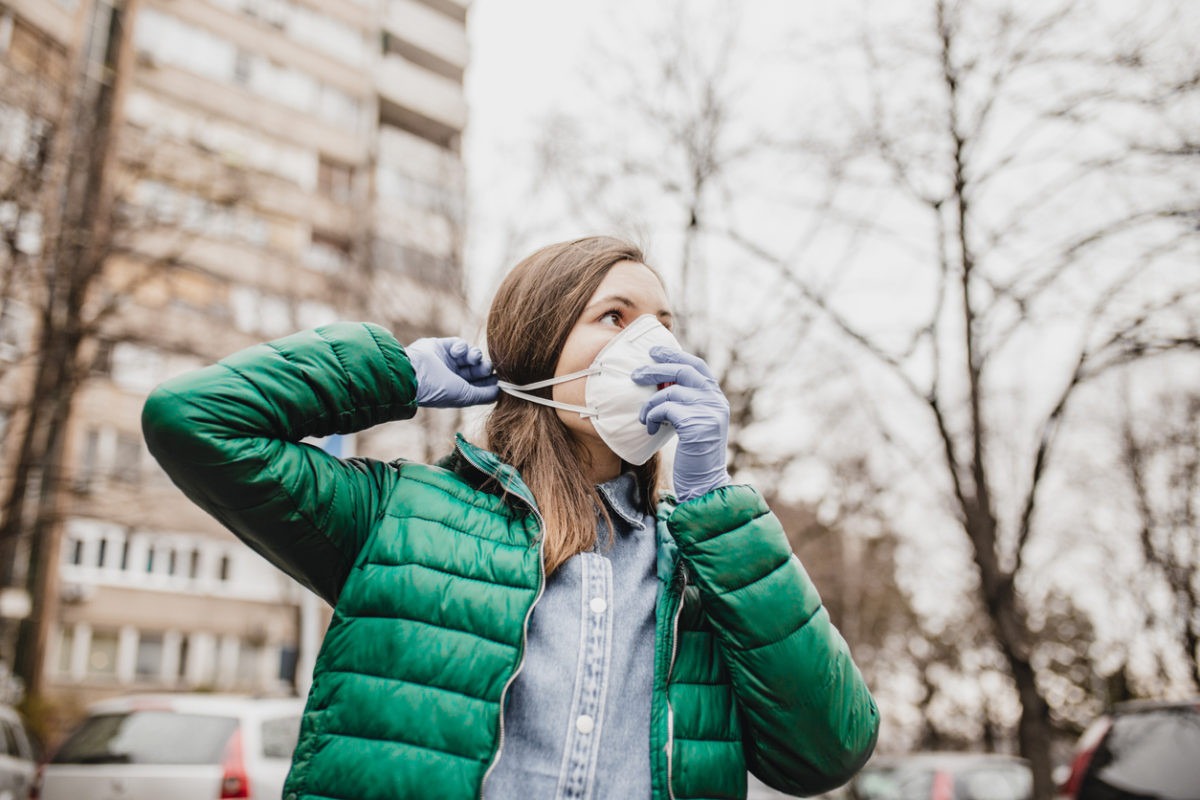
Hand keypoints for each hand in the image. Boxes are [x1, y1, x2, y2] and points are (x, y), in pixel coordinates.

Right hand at [406, 338, 498, 407]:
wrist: (413, 373)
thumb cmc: (439, 390)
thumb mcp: (465, 396)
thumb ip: (484, 395)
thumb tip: (500, 392)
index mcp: (458, 390)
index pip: (480, 384)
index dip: (490, 381)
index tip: (498, 379)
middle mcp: (453, 376)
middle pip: (477, 369)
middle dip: (484, 367)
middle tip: (486, 367)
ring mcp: (447, 361)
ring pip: (471, 355)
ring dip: (475, 355)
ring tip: (472, 358)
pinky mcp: (442, 346)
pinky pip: (459, 344)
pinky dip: (462, 347)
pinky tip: (456, 352)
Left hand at [632, 346, 731, 501]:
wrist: (704, 484)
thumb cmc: (693, 455)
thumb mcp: (692, 423)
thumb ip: (685, 403)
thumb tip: (660, 383)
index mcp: (716, 398)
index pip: (697, 366)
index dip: (674, 356)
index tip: (654, 352)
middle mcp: (716, 401)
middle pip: (683, 371)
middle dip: (656, 369)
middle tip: (636, 374)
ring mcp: (709, 412)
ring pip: (671, 393)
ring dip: (650, 403)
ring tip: (643, 416)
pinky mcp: (698, 425)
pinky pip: (666, 409)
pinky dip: (652, 416)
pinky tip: (650, 427)